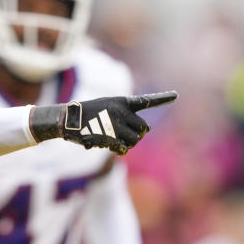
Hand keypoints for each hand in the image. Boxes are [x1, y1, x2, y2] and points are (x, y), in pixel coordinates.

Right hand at [30, 91, 177, 153]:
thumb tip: (128, 146)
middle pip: (143, 129)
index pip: (146, 101)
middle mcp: (122, 111)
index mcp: (122, 101)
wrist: (67, 119)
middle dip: (137, 135)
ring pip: (135, 141)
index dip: (162, 98)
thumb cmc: (86, 115)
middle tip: (123, 136)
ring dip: (127, 144)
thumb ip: (121, 120)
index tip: (176, 95)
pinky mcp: (110, 136)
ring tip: (113, 140)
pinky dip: (118, 149)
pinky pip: (124, 148)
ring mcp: (117, 124)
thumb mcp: (104, 109)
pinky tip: (106, 143)